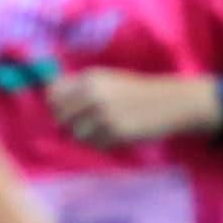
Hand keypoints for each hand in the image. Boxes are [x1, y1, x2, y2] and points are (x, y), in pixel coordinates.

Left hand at [45, 67, 219, 149]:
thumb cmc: (137, 92)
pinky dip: (101, 143)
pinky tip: (116, 135)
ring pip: (76, 134)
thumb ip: (80, 89)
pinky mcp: (116, 133)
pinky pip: (95, 144)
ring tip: (103, 129)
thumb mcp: (108, 81)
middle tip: (85, 123)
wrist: (170, 103)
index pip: (54, 93)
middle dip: (68, 122)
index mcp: (90, 78)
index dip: (55, 104)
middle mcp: (93, 94)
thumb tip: (51, 99)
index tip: (64, 109)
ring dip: (86, 135)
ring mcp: (104, 114)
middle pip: (61, 116)